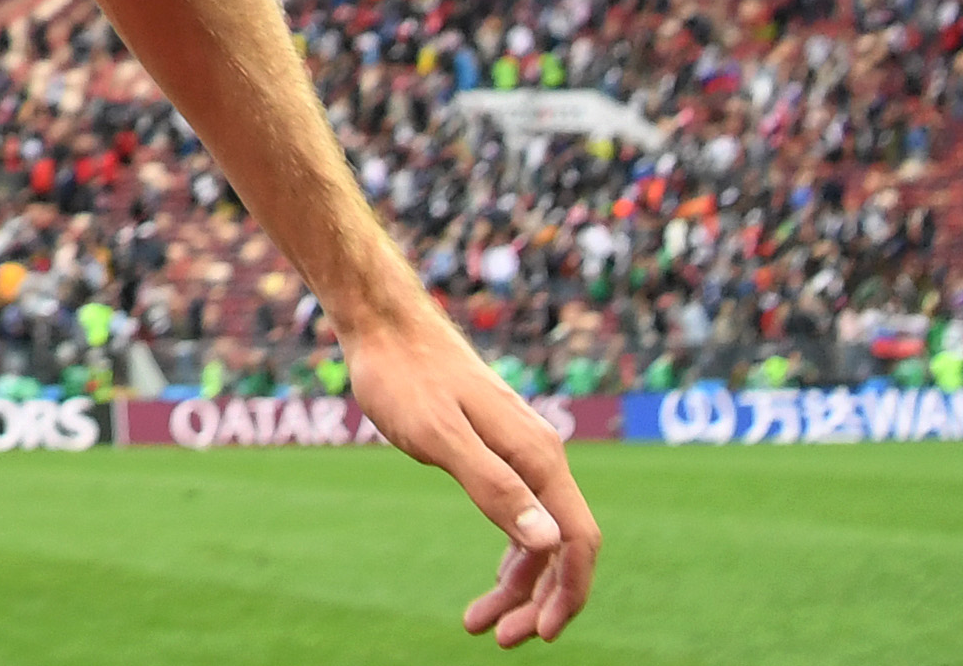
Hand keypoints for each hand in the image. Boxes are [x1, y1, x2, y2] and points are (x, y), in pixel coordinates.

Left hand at [347, 310, 601, 644]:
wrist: (384, 327)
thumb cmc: (405, 378)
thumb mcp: (440, 438)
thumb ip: (494, 488)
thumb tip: (549, 542)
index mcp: (537, 457)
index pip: (578, 539)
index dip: (568, 593)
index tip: (541, 635)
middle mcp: (539, 456)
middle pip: (561, 545)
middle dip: (540, 600)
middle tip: (500, 639)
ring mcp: (519, 452)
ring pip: (538, 535)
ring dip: (520, 584)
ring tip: (480, 623)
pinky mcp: (496, 450)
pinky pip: (519, 514)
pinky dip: (510, 553)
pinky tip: (493, 580)